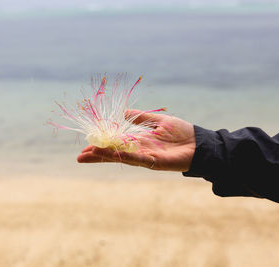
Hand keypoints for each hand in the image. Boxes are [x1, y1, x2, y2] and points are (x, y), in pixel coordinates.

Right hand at [77, 109, 195, 171]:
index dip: (101, 144)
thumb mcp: (157, 120)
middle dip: (97, 155)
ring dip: (104, 156)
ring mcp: (144, 157)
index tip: (86, 145)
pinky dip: (120, 156)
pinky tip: (108, 154)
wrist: (199, 143)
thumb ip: (140, 117)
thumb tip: (122, 113)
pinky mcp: (153, 162)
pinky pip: (134, 158)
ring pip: (120, 157)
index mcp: (138, 140)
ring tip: (87, 156)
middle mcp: (138, 150)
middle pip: (113, 153)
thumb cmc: (181, 132)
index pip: (115, 143)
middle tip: (79, 157)